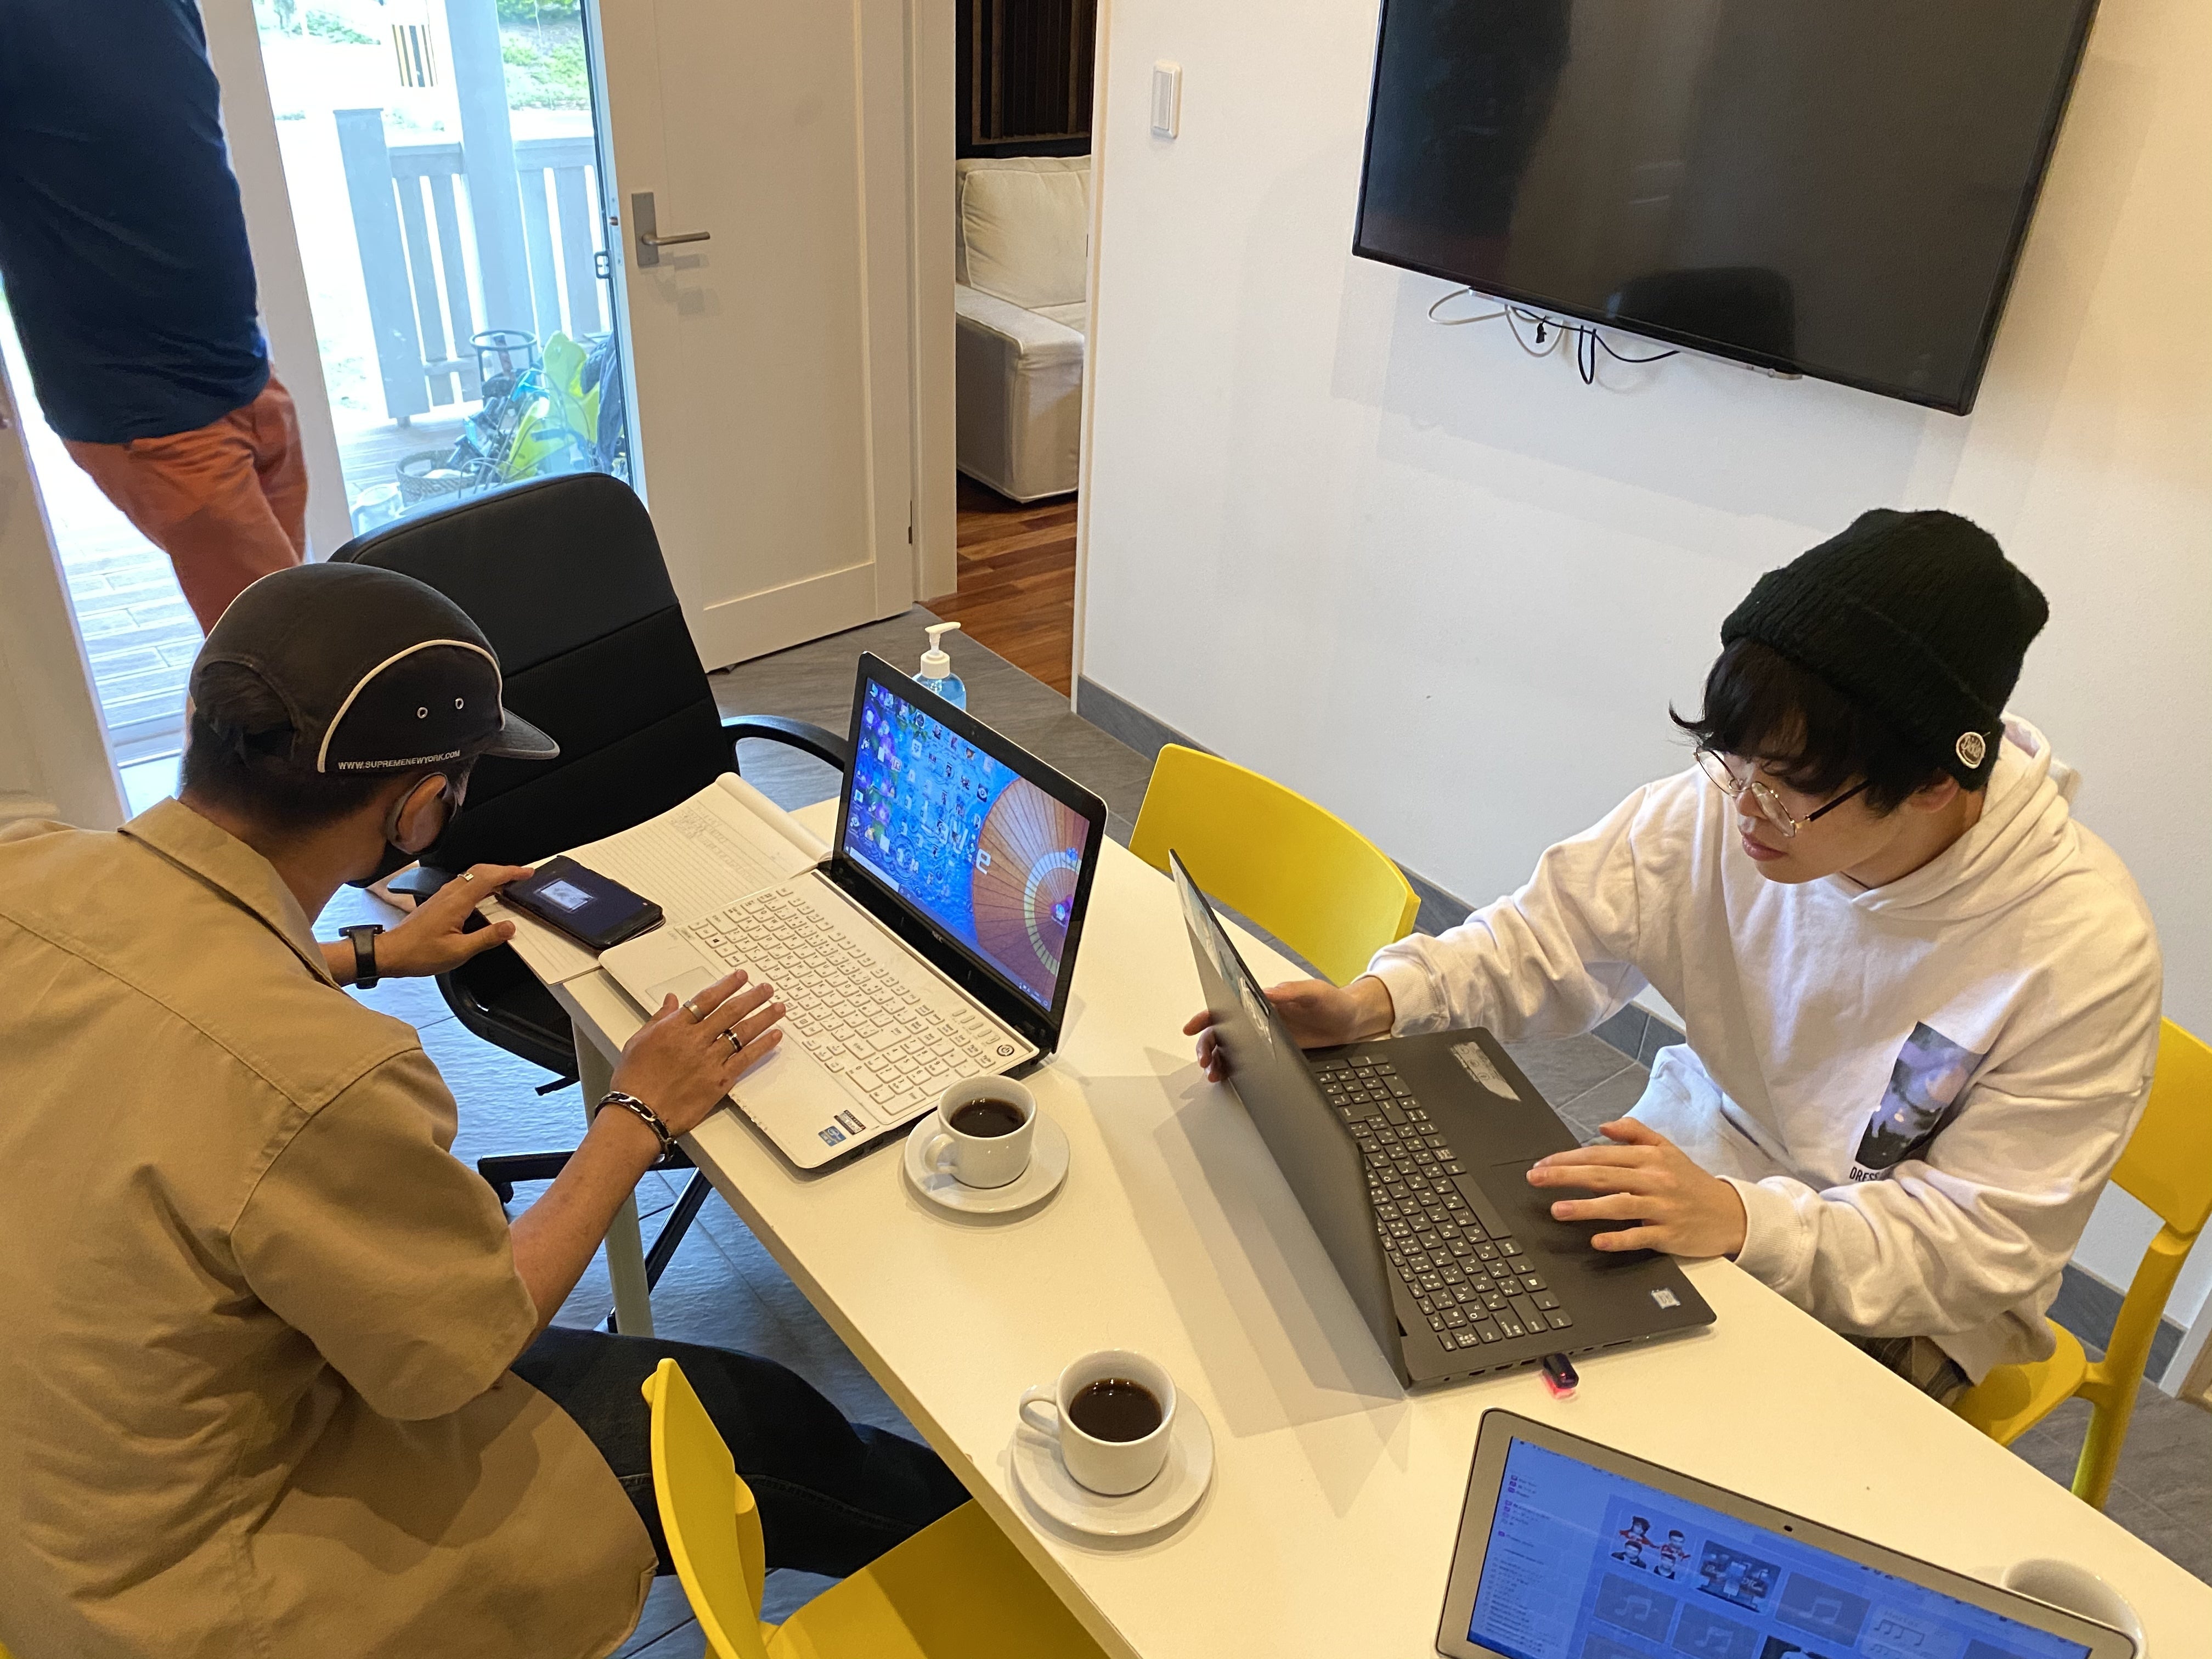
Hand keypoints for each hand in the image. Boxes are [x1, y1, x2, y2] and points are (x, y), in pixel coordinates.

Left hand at [371, 863, 534, 977]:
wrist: (389, 953)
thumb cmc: (418, 953)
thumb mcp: (458, 951)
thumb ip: (486, 938)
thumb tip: (508, 928)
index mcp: (456, 902)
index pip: (488, 878)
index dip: (510, 873)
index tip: (526, 872)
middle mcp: (448, 894)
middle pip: (480, 871)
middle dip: (504, 870)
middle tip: (521, 875)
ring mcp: (442, 896)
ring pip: (471, 876)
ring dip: (492, 876)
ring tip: (507, 884)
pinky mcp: (438, 902)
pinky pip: (463, 885)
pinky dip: (480, 884)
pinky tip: (484, 897)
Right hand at [609, 968, 784, 1138]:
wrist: (639, 1114)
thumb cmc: (634, 1082)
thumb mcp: (638, 1041)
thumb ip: (658, 1018)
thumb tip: (671, 1001)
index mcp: (674, 1028)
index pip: (706, 999)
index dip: (726, 985)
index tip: (740, 977)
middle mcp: (695, 1041)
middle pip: (730, 1011)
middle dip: (751, 997)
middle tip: (766, 988)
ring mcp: (709, 1061)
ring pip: (742, 1032)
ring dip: (763, 1017)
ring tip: (778, 1007)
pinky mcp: (719, 1081)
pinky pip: (746, 1059)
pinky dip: (762, 1046)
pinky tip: (774, 1036)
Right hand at [1181, 974, 1395, 1081]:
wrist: (1352, 1021)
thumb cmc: (1334, 1002)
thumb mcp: (1315, 992)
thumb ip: (1293, 991)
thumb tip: (1269, 991)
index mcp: (1265, 1002)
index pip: (1228, 1006)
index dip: (1207, 1016)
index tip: (1193, 1027)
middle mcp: (1260, 1019)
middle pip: (1223, 1031)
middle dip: (1208, 1045)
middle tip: (1205, 1060)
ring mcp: (1265, 1037)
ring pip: (1231, 1048)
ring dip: (1217, 1059)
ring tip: (1213, 1073)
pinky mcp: (1274, 1054)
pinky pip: (1245, 1061)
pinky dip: (1232, 1069)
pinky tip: (1227, 1076)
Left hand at [1526, 1119, 1745, 1257]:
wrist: (1731, 1213)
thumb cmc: (1692, 1182)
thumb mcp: (1667, 1149)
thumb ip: (1635, 1133)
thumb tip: (1603, 1125)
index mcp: (1650, 1158)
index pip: (1601, 1154)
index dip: (1568, 1158)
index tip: (1542, 1163)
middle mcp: (1654, 1180)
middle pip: (1603, 1176)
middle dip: (1566, 1176)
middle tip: (1536, 1178)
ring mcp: (1662, 1208)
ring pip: (1619, 1205)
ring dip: (1586, 1208)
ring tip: (1557, 1209)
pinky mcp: (1669, 1235)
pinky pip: (1640, 1236)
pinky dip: (1618, 1238)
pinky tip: (1596, 1240)